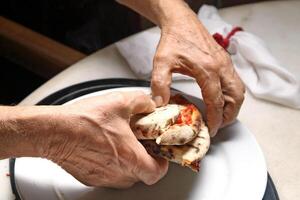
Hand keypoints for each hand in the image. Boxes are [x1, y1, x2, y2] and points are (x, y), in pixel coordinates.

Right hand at [41, 91, 167, 187]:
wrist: (55, 131)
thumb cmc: (84, 120)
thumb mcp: (120, 102)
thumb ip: (141, 102)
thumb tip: (149, 104)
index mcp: (130, 157)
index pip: (156, 173)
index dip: (161, 165)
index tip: (160, 156)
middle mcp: (118, 172)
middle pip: (140, 174)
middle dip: (144, 160)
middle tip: (140, 145)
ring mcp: (103, 177)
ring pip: (124, 176)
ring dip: (127, 162)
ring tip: (121, 144)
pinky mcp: (89, 178)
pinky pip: (107, 175)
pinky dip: (111, 164)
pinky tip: (104, 147)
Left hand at [151, 9, 244, 136]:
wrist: (181, 21)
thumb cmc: (174, 39)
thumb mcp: (162, 62)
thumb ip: (160, 83)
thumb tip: (159, 104)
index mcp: (208, 69)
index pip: (216, 101)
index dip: (215, 118)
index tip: (211, 129)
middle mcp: (221, 67)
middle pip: (235, 98)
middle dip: (229, 115)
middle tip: (218, 126)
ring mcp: (225, 63)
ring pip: (239, 90)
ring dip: (233, 106)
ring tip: (222, 116)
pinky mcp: (224, 60)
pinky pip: (236, 82)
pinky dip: (233, 95)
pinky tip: (222, 99)